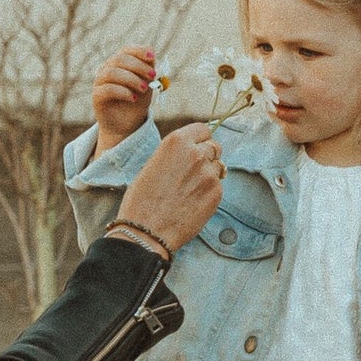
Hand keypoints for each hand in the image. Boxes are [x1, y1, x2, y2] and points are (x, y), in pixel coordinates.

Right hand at [94, 45, 158, 152]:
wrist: (127, 125)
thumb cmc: (137, 102)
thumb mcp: (147, 84)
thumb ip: (148, 70)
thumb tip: (152, 55)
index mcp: (119, 63)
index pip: (126, 50)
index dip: (139, 51)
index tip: (153, 57)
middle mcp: (107, 69)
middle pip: (119, 59)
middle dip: (138, 66)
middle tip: (152, 76)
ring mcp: (100, 82)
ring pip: (112, 72)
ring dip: (131, 79)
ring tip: (144, 89)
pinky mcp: (97, 96)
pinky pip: (108, 89)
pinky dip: (123, 92)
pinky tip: (133, 98)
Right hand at [110, 121, 224, 256]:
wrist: (146, 231)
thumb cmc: (142, 199)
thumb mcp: (154, 164)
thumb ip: (176, 153)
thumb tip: (194, 150)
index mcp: (177, 141)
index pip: (203, 130)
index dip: (200, 140)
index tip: (196, 149)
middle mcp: (196, 153)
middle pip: (214, 147)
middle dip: (207, 157)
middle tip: (192, 174)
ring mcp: (209, 173)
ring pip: (218, 167)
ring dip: (209, 174)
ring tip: (189, 190)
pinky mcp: (216, 193)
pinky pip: (218, 186)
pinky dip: (209, 193)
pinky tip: (192, 202)